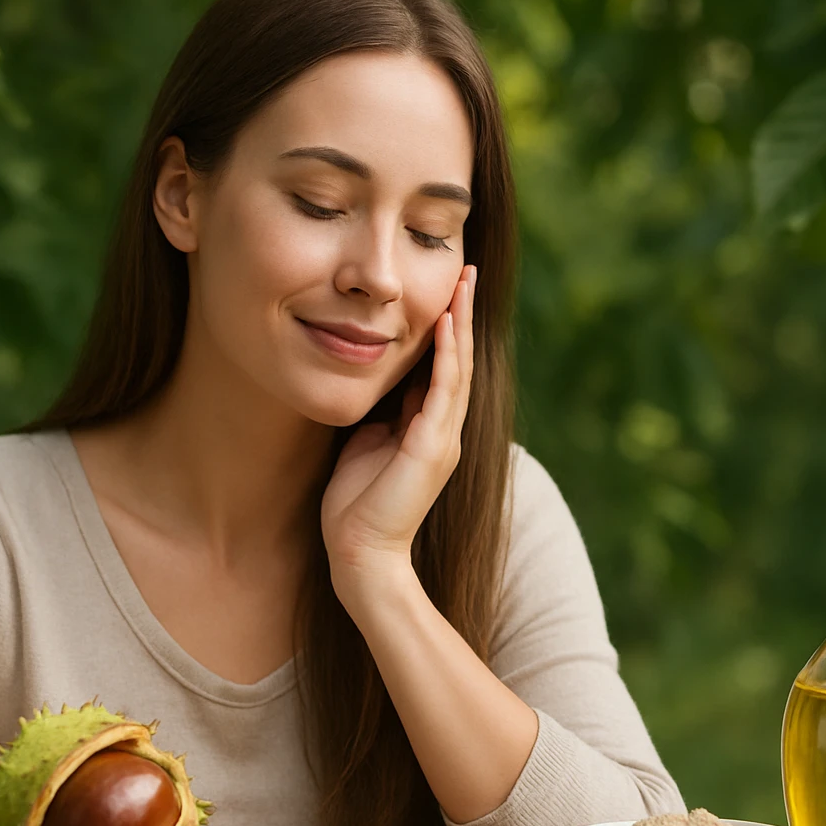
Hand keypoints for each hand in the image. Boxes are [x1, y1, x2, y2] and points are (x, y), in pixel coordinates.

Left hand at [321, 265, 475, 590]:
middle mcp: (445, 430)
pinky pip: (444, 390)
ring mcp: (443, 438)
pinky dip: (447, 355)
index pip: (443, 368)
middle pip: (459, 360)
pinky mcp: (432, 447)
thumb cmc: (357, 505)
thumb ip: (379, 415)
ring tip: (463, 284)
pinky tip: (446, 323)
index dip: (446, 329)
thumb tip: (374, 384)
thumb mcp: (367, 443)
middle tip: (468, 272)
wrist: (361, 554)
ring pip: (459, 368)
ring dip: (460, 324)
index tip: (447, 290)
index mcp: (429, 429)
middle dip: (462, 314)